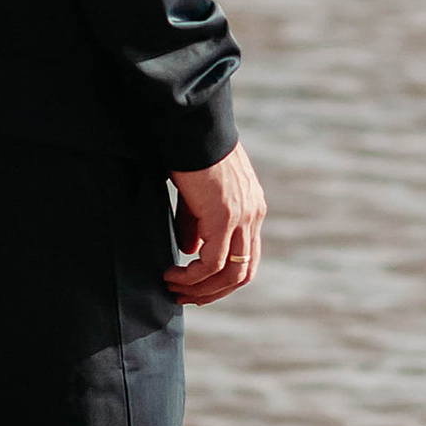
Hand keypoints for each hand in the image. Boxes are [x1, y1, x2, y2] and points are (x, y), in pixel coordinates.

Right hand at [167, 144, 265, 302]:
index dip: (224, 280)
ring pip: (229, 272)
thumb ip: (197, 224)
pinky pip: (211, 262)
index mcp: (252, 209)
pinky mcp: (224, 216)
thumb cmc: (190, 154)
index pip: (248, 257)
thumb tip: (191, 253)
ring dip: (200, 288)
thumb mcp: (197, 195)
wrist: (192, 127)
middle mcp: (253, 215)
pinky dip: (192, 276)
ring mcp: (242, 217)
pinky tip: (172, 273)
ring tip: (173, 288)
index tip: (197, 289)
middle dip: (213, 292)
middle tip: (184, 298)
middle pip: (244, 272)